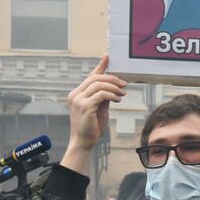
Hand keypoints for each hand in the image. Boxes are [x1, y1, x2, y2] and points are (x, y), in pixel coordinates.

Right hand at [61, 56, 125, 175]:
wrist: (83, 142)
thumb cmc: (91, 127)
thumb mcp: (99, 108)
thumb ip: (103, 96)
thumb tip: (114, 87)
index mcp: (77, 94)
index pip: (90, 76)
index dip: (100, 66)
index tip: (108, 57)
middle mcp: (75, 94)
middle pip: (95, 78)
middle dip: (112, 78)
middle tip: (125, 84)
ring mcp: (78, 100)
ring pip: (99, 84)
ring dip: (114, 87)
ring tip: (123, 93)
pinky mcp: (85, 106)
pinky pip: (101, 94)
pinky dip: (112, 95)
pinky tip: (118, 99)